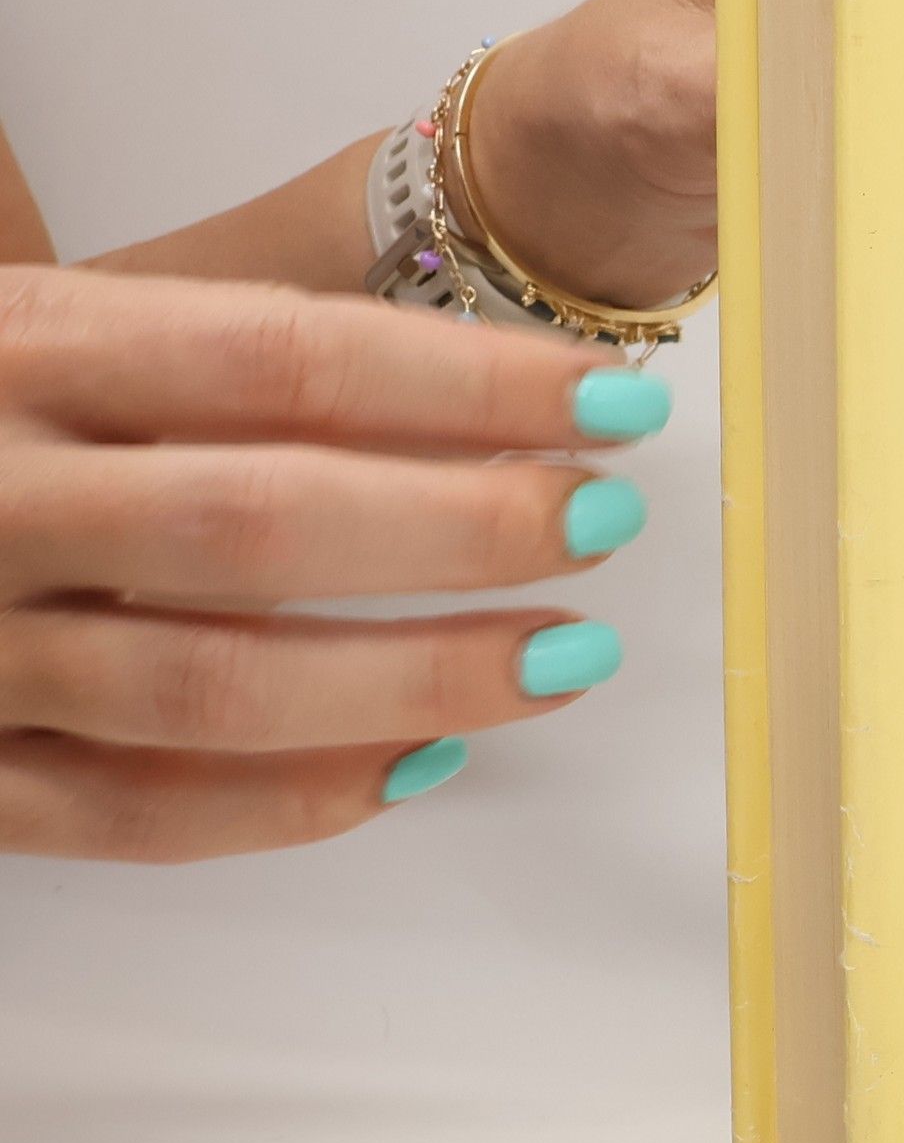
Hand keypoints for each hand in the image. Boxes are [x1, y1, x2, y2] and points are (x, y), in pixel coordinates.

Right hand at [0, 266, 673, 861]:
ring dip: (415, 678)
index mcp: (12, 348)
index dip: (465, 388)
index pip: (281, 362)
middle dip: (463, 528)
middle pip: (264, 521)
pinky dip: (287, 804)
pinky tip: (419, 771)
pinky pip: (133, 813)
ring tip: (563, 658)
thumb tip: (459, 384)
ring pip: (215, 684)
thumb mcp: (32, 329)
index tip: (606, 402)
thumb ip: (194, 352)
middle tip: (606, 521)